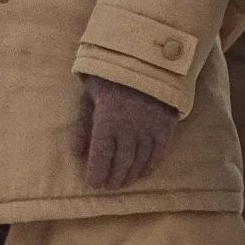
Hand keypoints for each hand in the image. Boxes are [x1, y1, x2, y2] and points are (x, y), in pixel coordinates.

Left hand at [73, 75, 177, 189]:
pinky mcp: (167, 127)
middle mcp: (130, 129)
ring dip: (130, 175)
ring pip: (140, 161)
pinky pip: (159, 153)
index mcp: (107, 120)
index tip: (93, 184)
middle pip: (121, 163)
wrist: (146, 58)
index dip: (97, 173)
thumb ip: (83, 124)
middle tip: (108, 186)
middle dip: (113, 178)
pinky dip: (150, 166)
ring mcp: (150, 129)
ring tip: (122, 182)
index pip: (101, 157)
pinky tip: (142, 173)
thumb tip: (77, 152)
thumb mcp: (89, 95)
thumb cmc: (110, 75)